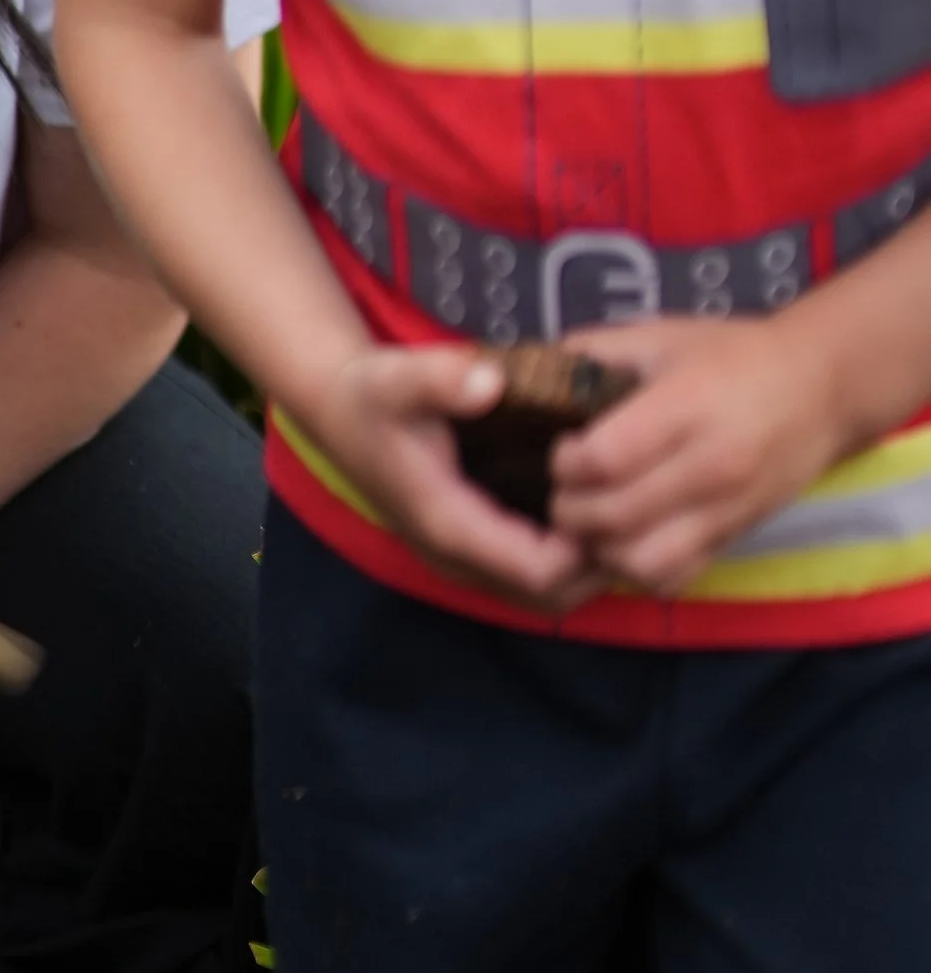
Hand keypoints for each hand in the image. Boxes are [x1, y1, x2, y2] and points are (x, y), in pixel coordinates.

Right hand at [306, 343, 602, 612]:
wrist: (337, 412)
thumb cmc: (372, 395)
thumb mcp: (398, 376)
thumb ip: (441, 378)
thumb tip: (490, 382)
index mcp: (449, 524)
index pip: (538, 569)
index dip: (587, 544)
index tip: (618, 495)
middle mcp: (457, 559)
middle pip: (551, 596)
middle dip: (599, 564)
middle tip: (634, 508)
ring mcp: (461, 563)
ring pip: (544, 596)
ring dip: (586, 568)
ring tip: (618, 514)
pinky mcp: (468, 555)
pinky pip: (530, 581)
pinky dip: (566, 564)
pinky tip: (587, 518)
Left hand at [549, 312, 848, 592]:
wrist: (819, 390)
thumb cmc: (730, 355)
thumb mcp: (659, 334)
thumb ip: (591, 352)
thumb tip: (525, 372)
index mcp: (688, 407)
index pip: (606, 459)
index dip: (565, 463)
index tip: (560, 450)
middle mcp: (710, 467)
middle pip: (615, 516)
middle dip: (569, 509)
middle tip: (560, 489)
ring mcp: (725, 511)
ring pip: (642, 562)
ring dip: (599, 549)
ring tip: (588, 520)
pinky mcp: (733, 539)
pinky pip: (673, 578)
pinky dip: (635, 570)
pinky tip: (622, 540)